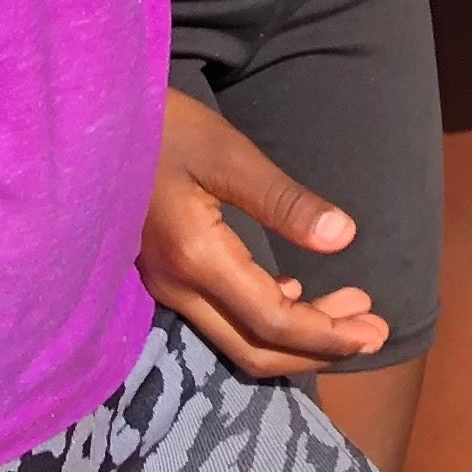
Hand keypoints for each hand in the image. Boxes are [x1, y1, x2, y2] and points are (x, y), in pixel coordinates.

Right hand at [141, 90, 387, 377]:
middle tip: (375, 331)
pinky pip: (219, 318)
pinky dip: (266, 318)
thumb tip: (344, 237)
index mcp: (197, 259)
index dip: (326, 336)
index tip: (375, 332)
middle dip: (318, 348)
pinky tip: (295, 291)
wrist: (96, 123)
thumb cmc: (167, 129)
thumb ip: (285, 201)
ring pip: (237, 337)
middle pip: (254, 348)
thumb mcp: (231, 155)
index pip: (272, 321)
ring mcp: (165, 285)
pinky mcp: (165, 274)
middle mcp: (177, 287)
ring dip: (297, 335)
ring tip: (351, 310)